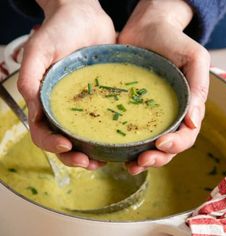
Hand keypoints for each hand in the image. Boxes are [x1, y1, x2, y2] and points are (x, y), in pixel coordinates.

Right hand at [17, 0, 115, 169]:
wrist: (86, 17)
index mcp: (46, 101)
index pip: (43, 131)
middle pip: (64, 141)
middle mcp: (65, 108)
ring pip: (85, 138)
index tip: (67, 144)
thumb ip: (30, 77)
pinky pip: (105, 123)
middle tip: (89, 162)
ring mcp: (85, 106)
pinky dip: (108, 137)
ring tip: (103, 161)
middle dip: (74, 155)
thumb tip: (32, 108)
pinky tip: (116, 143)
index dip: (52, 143)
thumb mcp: (40, 49)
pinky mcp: (103, 100)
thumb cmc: (60, 29)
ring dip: (91, 153)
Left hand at [118, 0, 209, 174]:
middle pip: (166, 147)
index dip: (176, 144)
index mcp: (184, 108)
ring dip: (140, 160)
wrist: (144, 29)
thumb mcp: (193, 58)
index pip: (185, 135)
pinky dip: (124, 147)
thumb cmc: (172, 41)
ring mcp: (146, 116)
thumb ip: (198, 87)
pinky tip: (116, 152)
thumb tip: (195, 122)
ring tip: (130, 165)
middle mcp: (166, 116)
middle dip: (156, 158)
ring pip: (147, 146)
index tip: (160, 143)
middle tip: (141, 160)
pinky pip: (127, 133)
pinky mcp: (128, 111)